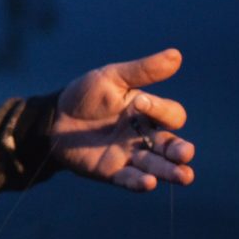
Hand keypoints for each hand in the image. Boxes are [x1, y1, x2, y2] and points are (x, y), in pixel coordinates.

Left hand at [51, 48, 195, 190]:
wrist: (53, 117)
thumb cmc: (86, 95)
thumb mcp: (112, 78)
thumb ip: (143, 70)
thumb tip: (176, 55)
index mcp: (148, 113)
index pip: (171, 116)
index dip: (161, 111)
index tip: (138, 103)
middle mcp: (145, 136)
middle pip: (172, 147)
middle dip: (180, 151)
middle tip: (185, 153)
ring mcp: (130, 156)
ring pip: (157, 167)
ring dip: (170, 172)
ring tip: (183, 176)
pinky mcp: (113, 172)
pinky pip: (131, 180)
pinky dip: (141, 183)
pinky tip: (149, 183)